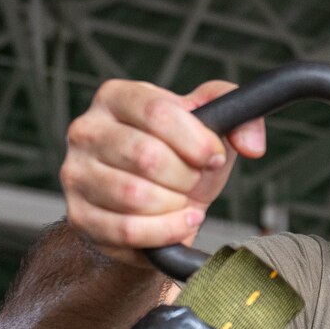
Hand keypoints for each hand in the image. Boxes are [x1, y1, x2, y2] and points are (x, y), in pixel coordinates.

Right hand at [58, 79, 268, 268]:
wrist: (151, 208)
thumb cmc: (177, 160)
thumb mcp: (208, 129)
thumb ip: (238, 117)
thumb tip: (252, 143)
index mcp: (116, 97)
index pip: (157, 111)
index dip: (196, 140)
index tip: (213, 156)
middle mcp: (87, 131)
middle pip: (148, 156)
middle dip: (186, 177)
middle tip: (194, 182)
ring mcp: (77, 174)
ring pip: (136, 196)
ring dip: (175, 206)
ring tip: (183, 203)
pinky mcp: (80, 216)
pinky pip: (128, 229)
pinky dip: (165, 231)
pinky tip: (179, 223)